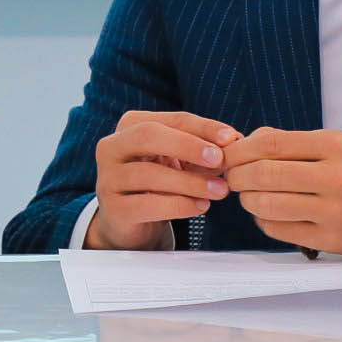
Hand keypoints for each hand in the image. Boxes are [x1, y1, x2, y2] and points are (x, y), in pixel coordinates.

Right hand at [87, 111, 237, 249]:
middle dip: (188, 145)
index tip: (231, 137)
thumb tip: (233, 141)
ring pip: (149, 174)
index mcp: (131, 126)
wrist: (130, 222)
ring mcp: (108, 178)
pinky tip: (201, 206)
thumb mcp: (179, 162)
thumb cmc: (158, 184)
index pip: (171, 119)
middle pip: (149, 136)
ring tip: (219, 190)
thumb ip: (202, 151)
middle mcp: (112, 147)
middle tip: (219, 159)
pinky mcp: (113, 209)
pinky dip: (179, 205)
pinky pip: (147, 204)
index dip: (203, 127)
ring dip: (190, 182)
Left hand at [219, 128, 341, 254]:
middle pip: (264, 175)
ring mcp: (333, 211)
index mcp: (333, 147)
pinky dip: (264, 221)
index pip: (270, 144)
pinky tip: (269, 214)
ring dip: (248, 200)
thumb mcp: (335, 143)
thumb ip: (290, 141)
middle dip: (237, 176)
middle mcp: (334, 177)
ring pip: (267, 205)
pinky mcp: (330, 239)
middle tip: (232, 177)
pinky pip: (279, 230)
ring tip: (250, 196)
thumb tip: (243, 142)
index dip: (239, 150)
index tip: (226, 155)